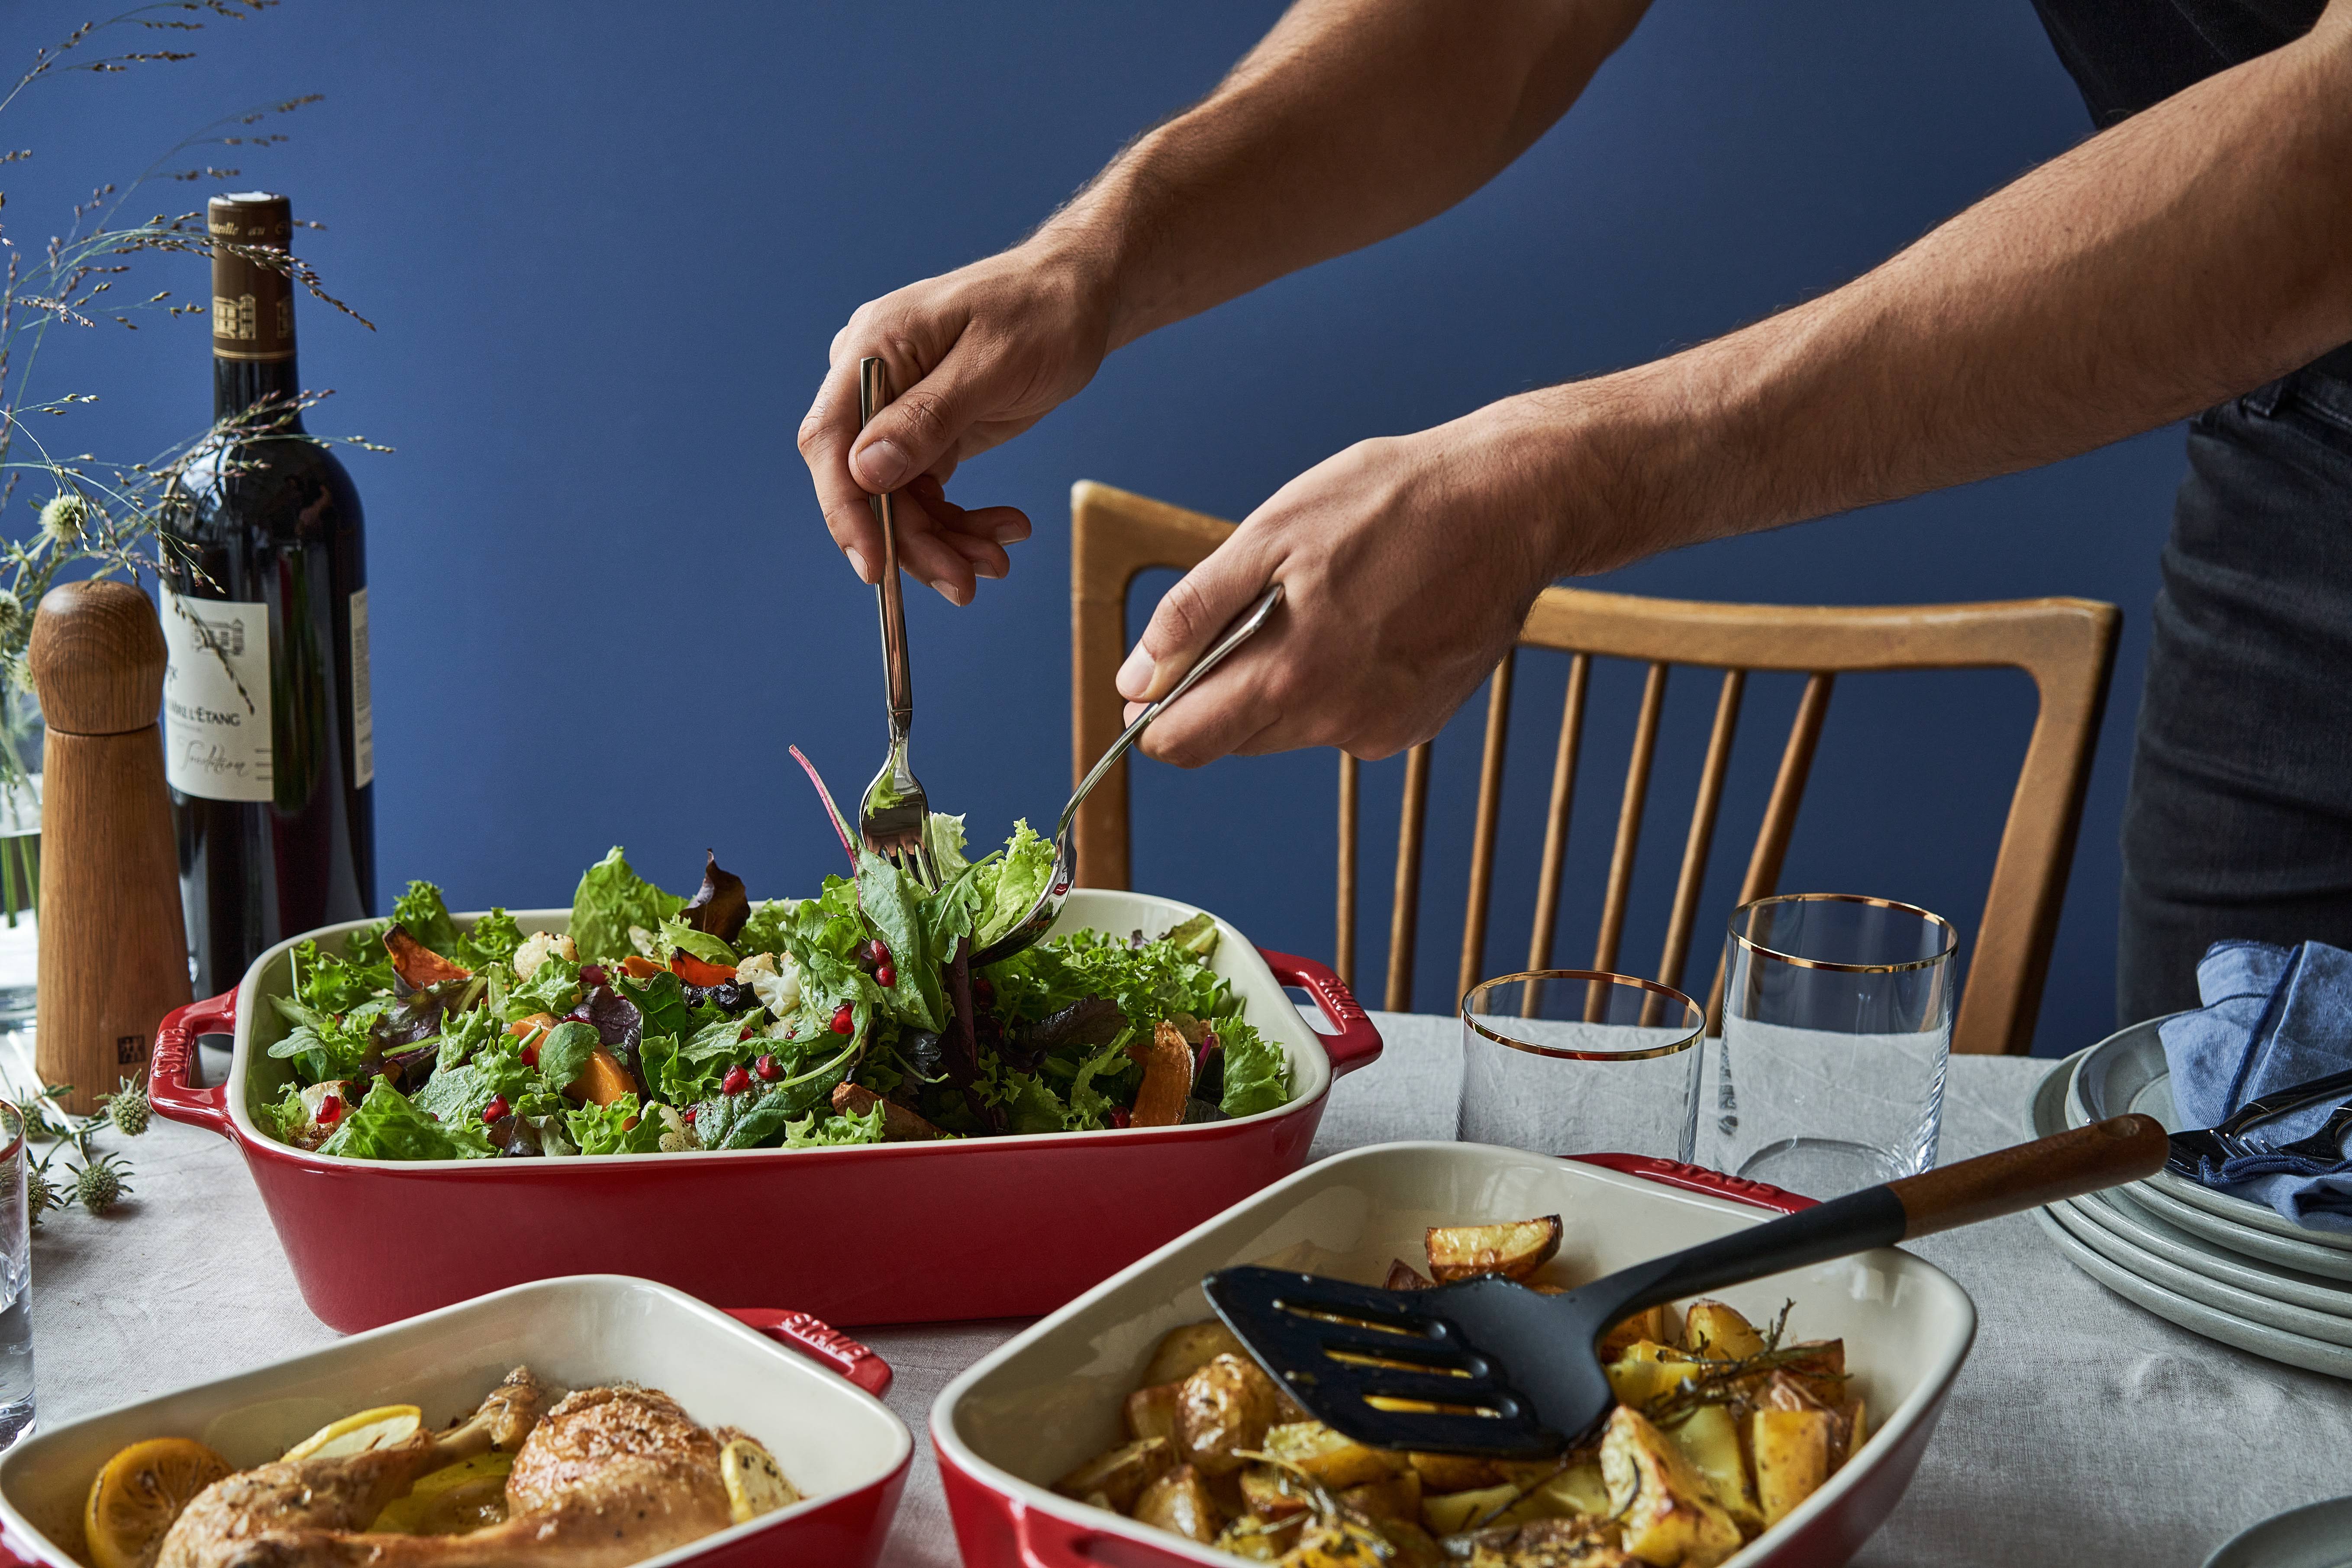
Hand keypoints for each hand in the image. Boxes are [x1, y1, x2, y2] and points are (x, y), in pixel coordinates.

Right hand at [798, 241, 1115, 604]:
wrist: (1079, 297)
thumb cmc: (1042, 313)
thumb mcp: (993, 364)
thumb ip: (927, 417)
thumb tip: (864, 471)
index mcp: (872, 349)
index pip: (830, 442)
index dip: (845, 511)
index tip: (873, 567)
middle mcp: (873, 384)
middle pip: (866, 485)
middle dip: (913, 541)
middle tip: (966, 583)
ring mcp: (897, 413)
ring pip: (899, 502)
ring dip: (944, 542)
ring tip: (997, 561)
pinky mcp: (927, 435)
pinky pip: (928, 496)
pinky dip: (961, 524)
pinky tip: (1005, 530)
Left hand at [1116, 398, 1611, 763]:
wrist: (1512, 503)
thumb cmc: (1392, 502)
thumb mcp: (1272, 533)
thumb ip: (1195, 612)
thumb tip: (1136, 676)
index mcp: (1290, 677)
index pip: (1183, 743)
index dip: (1153, 716)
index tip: (1152, 680)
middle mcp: (1337, 722)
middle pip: (1235, 738)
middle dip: (1221, 689)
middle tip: (1252, 611)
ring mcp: (1383, 729)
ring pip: (1291, 726)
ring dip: (1283, 679)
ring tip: (1324, 602)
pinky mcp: (1418, 723)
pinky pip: (1345, 717)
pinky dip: (1337, 680)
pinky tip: (1368, 620)